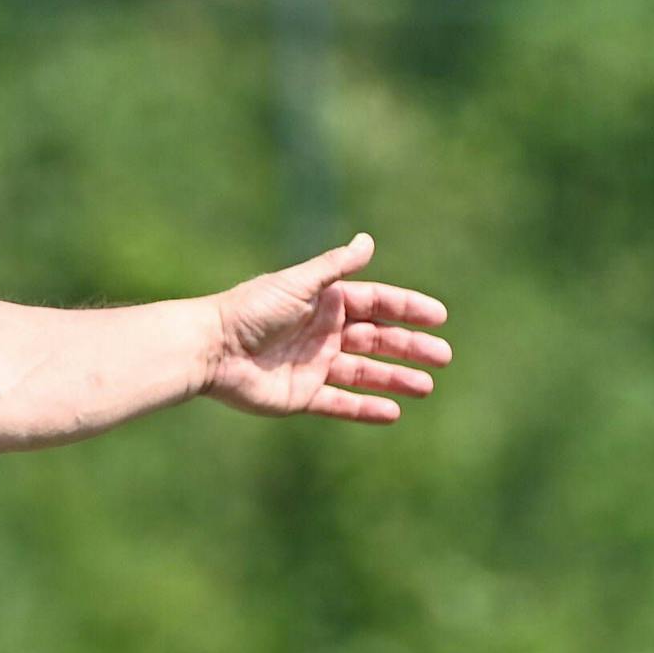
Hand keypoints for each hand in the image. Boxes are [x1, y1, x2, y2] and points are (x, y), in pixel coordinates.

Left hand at [206, 233, 450, 423]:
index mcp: (324, 302)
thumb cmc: (250, 311)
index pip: (376, 303)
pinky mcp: (300, 395)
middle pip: (376, 339)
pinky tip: (394, 412)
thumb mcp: (298, 284)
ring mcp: (312, 365)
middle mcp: (322, 333)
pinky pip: (340, 403)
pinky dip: (366, 408)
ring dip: (396, 379)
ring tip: (426, 386)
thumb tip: (368, 240)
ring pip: (364, 373)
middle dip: (410, 347)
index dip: (407, 309)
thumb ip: (335, 266)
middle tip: (443, 357)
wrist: (210, 349)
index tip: (439, 318)